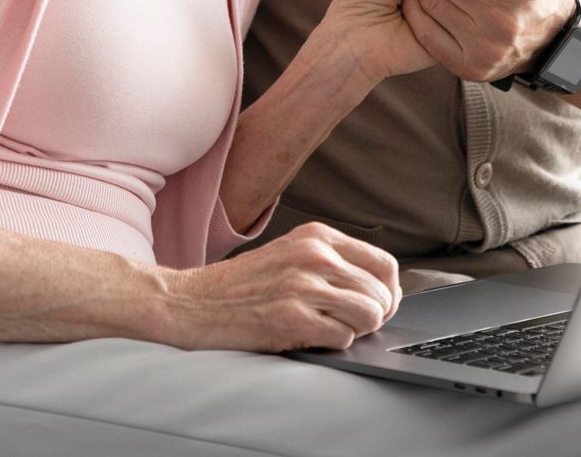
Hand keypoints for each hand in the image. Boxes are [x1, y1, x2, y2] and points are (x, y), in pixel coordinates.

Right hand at [165, 222, 401, 351]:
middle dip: (377, 316)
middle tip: (357, 325)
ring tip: (333, 330)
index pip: (384, 264)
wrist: (190, 302)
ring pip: (369, 314)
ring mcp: (304, 286)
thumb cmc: (240, 285)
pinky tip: (312, 337)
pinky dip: (335, 343)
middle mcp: (315, 256)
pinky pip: (344, 337)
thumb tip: (377, 287)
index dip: (390, 292)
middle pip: (381, 293)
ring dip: (357, 330)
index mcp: (318, 237)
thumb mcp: (290, 254)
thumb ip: (331, 262)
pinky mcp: (291, 318)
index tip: (383, 306)